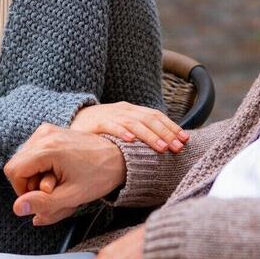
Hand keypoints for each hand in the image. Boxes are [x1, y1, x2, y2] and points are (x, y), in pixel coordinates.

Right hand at [4, 124, 126, 225]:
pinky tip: (58, 173)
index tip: (42, 198)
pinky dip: (40, 167)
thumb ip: (43, 203)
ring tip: (58, 183)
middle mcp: (43, 134)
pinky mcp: (50, 131)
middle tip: (53, 192)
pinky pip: (32, 153)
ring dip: (35, 176)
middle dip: (30, 184)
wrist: (118, 156)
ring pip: (23, 160)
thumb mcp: (72, 196)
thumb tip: (17, 208)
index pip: (13, 171)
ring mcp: (46, 130)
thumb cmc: (99, 175)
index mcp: (47, 148)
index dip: (22, 191)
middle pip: (16, 165)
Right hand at [70, 102, 189, 153]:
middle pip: (149, 119)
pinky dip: (122, 132)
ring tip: (162, 148)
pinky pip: (110, 126)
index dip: (172, 126)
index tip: (185, 139)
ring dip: (150, 136)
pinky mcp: (96, 123)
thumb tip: (167, 146)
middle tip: (178, 147)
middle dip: (166, 133)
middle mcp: (124, 110)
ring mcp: (110, 115)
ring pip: (134, 123)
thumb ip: (141, 133)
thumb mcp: (124, 127)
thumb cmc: (103, 128)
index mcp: (133, 111)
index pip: (156, 116)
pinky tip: (131, 141)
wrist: (74, 119)